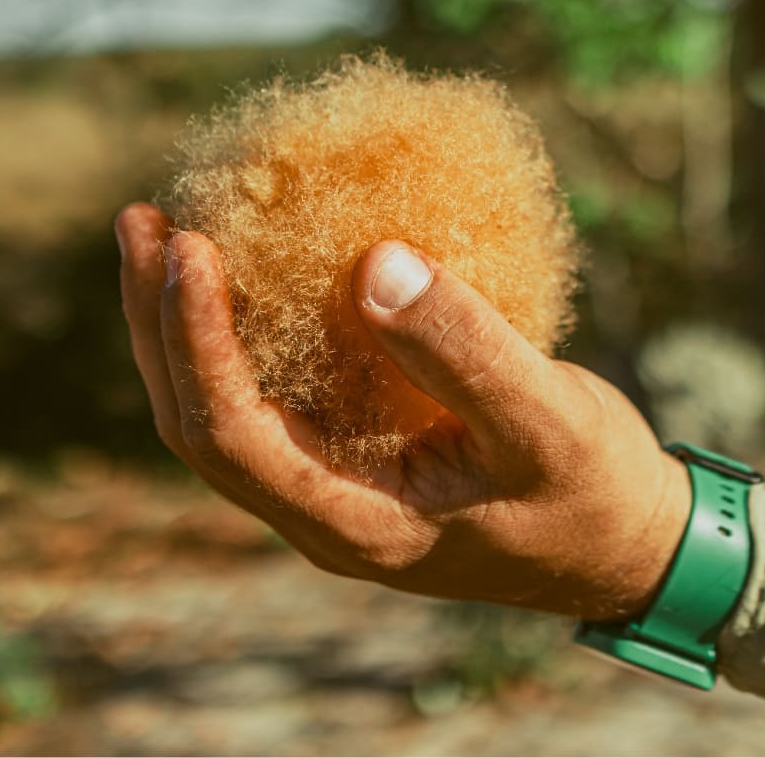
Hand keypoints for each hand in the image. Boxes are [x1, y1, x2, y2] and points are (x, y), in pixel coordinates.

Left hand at [114, 201, 690, 620]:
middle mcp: (321, 508)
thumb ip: (465, 350)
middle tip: (144, 222)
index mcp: (353, 521)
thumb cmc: (591, 491)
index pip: (232, 435)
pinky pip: (272, 389)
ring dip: (181, 325)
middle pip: (199, 421)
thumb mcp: (545, 419)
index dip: (195, 342)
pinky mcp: (353, 450)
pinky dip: (241, 327)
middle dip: (157, 322)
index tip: (191, 246)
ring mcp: (331, 482)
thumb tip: (374, 262)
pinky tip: (247, 267)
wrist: (621, 542)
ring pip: (223, 407)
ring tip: (163, 233)